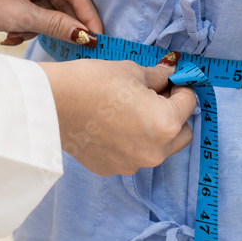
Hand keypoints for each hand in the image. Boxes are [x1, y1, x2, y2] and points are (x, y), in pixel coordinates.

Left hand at [0, 0, 102, 44]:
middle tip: (62, 48)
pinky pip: (37, 6)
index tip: (98, 40)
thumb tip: (85, 36)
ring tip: (16, 35)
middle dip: (56, 25)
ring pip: (50, 7)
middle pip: (64, 1)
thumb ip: (56, 25)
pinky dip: (28, 22)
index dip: (88, 18)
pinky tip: (12, 32)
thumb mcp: (19, 16)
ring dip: (37, 26)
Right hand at [39, 54, 195, 175]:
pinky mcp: (111, 169)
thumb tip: (170, 74)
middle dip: (174, 114)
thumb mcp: (133, 71)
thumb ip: (159, 77)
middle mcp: (154, 151)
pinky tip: (111, 124)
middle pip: (181, 133)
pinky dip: (130, 142)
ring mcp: (132, 164)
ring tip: (129, 110)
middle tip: (154, 96)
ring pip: (158, 147)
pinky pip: (133, 155)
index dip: (181, 88)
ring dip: (153, 131)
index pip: (189, 103)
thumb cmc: (94, 82)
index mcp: (165, 124)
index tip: (170, 81)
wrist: (52, 103)